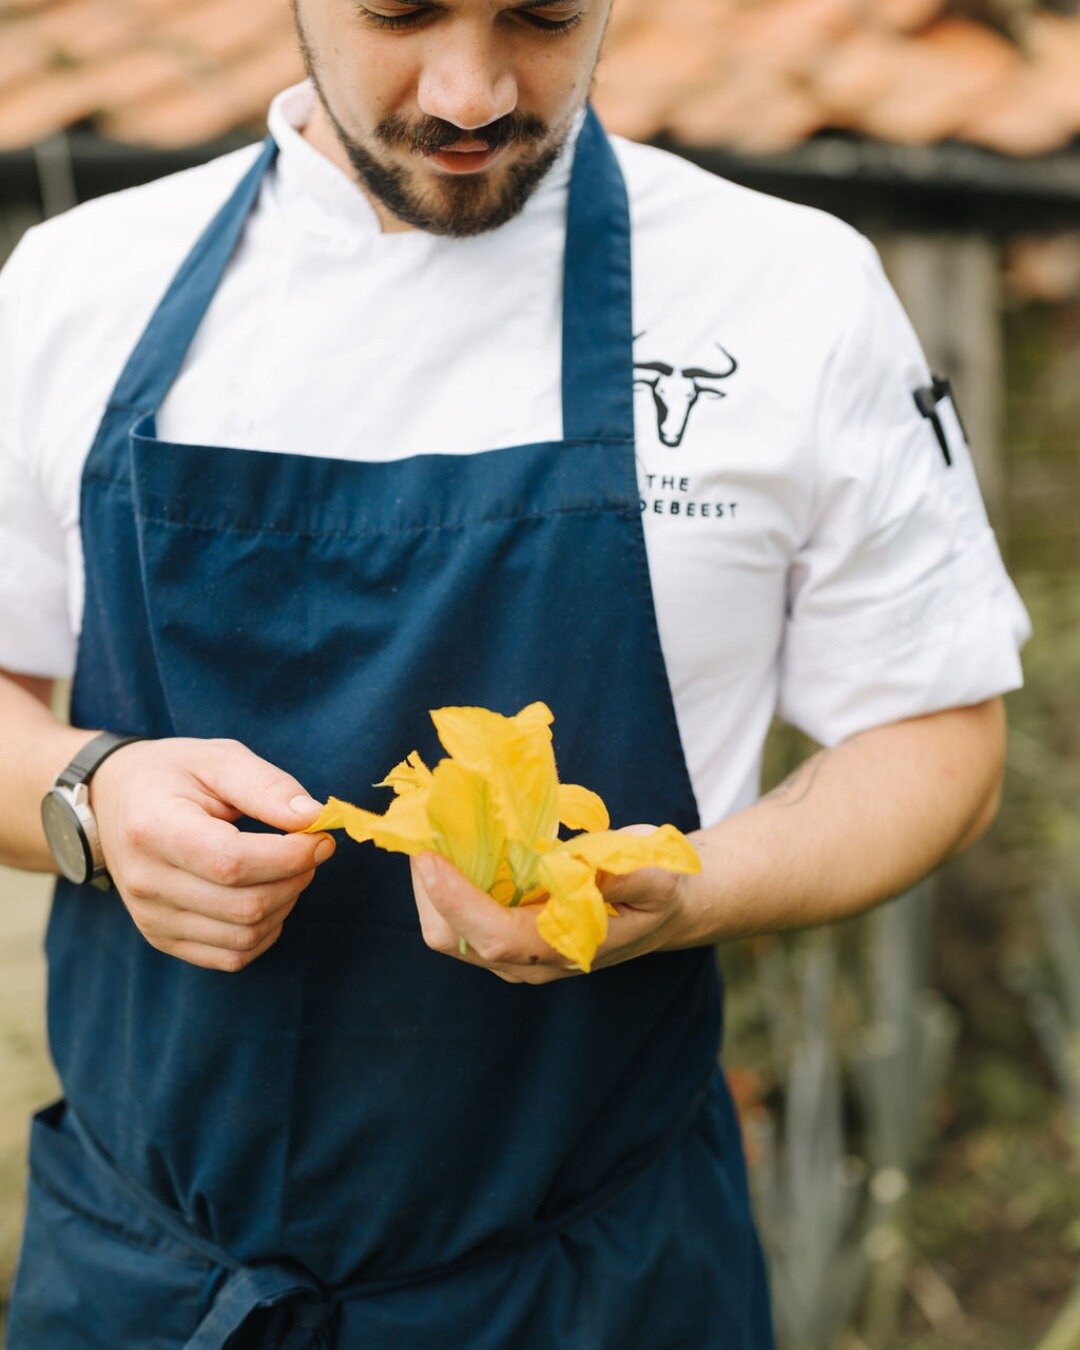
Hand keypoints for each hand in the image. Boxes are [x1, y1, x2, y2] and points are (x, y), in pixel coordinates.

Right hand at [89, 738, 333, 970]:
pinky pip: (232, 957)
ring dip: (286, 904)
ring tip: (287, 868)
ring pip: (245, 937)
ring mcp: (151, 918)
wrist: (114, 803)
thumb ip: (267, 786)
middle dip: (296, 878)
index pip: (232, 863)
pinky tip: (269, 895)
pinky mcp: (162, 939)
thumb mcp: (218, 758)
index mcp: (153, 828)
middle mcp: (145, 882)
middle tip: (310, 849)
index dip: (289, 856)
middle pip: (245, 906)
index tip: (320, 836)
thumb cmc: (173, 775)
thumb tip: (314, 817)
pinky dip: (266, 931)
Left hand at [410, 831, 691, 984]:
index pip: (495, 937)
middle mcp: (529, 960)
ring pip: (447, 929)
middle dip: (427, 889)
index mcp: (564, 949)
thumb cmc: (660, 892)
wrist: (664, 909)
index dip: (458, 900)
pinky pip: (458, 912)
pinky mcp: (505, 931)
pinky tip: (447, 842)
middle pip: (454, 939)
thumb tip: (593, 866)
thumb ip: (632, 876)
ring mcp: (513, 950)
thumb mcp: (660, 878)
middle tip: (421, 833)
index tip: (431, 857)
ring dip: (429, 883)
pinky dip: (444, 880)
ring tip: (428, 831)